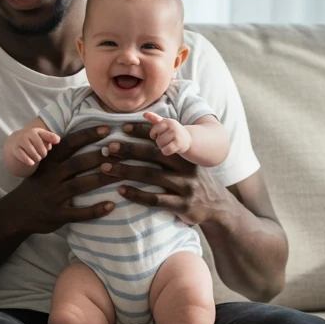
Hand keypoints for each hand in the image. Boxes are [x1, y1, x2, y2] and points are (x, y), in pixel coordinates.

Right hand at [4, 125, 123, 234]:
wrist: (17, 213)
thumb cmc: (38, 185)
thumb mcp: (44, 166)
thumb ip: (61, 154)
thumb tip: (86, 135)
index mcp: (49, 162)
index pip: (69, 143)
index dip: (88, 135)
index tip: (107, 128)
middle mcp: (51, 177)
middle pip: (78, 163)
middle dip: (101, 156)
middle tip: (123, 151)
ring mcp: (54, 196)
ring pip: (80, 185)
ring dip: (103, 179)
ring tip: (124, 174)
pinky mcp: (57, 215)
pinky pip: (78, 213)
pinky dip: (95, 210)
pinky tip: (111, 205)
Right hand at [6, 127, 60, 170]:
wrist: (15, 141)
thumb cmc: (32, 140)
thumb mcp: (42, 137)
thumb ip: (51, 138)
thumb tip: (58, 140)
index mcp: (35, 131)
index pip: (44, 135)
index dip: (50, 140)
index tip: (51, 148)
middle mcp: (27, 134)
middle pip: (39, 144)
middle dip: (43, 152)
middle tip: (43, 155)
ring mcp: (20, 141)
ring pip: (31, 150)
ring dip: (36, 157)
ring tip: (38, 158)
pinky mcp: (15, 149)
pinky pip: (22, 155)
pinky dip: (27, 160)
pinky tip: (32, 163)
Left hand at [99, 121, 227, 225]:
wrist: (218, 207)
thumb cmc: (193, 180)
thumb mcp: (185, 161)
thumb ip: (167, 140)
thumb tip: (149, 116)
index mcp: (184, 154)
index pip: (161, 138)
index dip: (141, 131)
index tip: (121, 127)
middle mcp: (185, 168)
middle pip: (154, 154)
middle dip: (130, 149)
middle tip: (109, 146)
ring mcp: (185, 187)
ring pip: (152, 175)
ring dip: (127, 170)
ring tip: (106, 168)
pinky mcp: (182, 205)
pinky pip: (156, 199)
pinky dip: (137, 194)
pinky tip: (120, 190)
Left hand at [143, 111, 190, 155]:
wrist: (188, 138)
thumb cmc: (172, 131)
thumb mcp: (164, 123)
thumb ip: (154, 118)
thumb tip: (144, 114)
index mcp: (168, 121)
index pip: (154, 130)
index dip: (154, 134)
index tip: (157, 134)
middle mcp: (173, 126)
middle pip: (157, 139)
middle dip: (160, 141)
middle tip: (167, 139)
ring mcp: (176, 135)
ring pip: (161, 145)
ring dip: (163, 146)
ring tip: (170, 143)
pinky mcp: (179, 144)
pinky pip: (166, 151)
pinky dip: (166, 151)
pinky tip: (171, 148)